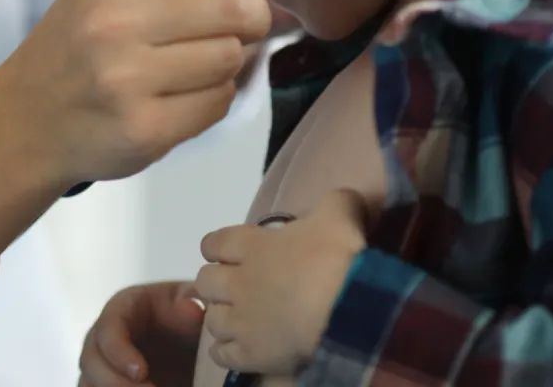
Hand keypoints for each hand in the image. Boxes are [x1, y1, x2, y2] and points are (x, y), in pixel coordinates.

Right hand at [0, 0, 345, 190]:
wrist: (22, 121)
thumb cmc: (78, 45)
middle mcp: (120, 17)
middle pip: (238, 7)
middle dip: (247, 18)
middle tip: (221, 28)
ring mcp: (130, 76)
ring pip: (233, 58)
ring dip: (225, 63)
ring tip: (178, 68)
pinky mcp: (145, 127)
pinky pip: (219, 103)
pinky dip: (210, 100)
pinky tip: (170, 99)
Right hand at [79, 281, 204, 386]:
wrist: (186, 345)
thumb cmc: (185, 319)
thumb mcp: (190, 305)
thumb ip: (190, 302)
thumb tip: (190, 307)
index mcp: (121, 311)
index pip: (108, 330)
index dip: (119, 352)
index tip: (141, 372)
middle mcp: (102, 340)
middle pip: (92, 363)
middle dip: (118, 385)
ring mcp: (100, 368)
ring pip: (88, 385)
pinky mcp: (104, 386)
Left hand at [196, 190, 368, 375]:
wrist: (347, 308)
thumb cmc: (338, 257)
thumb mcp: (339, 215)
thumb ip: (336, 203)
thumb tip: (345, 197)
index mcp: (253, 246)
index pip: (214, 243)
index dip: (215, 248)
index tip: (224, 254)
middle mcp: (239, 282)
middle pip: (205, 281)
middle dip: (215, 285)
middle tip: (235, 289)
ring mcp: (241, 321)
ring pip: (211, 320)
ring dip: (221, 319)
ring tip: (238, 322)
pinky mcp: (251, 355)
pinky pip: (222, 356)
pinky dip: (225, 353)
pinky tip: (237, 351)